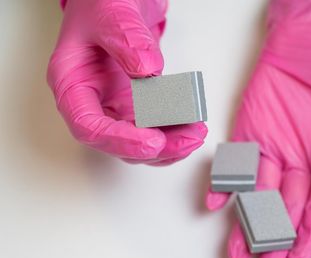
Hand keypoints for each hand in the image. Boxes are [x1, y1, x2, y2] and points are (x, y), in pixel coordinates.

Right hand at [48, 0, 206, 164]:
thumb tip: (148, 71)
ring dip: (169, 146)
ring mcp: (116, 107)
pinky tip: (192, 128)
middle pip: (118, 143)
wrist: (115, 2)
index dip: (120, 141)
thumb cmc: (101, 5)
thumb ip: (126, 39)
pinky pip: (152, 131)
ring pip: (138, 143)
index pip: (88, 126)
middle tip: (188, 139)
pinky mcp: (136, 107)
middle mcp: (92, 103)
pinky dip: (173, 135)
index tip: (153, 141)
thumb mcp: (110, 13)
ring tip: (196, 133)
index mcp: (72, 84)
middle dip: (155, 148)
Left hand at [206, 0, 310, 257]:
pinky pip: (233, 162)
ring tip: (236, 256)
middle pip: (286, 213)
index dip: (309, 241)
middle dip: (275, 246)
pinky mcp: (247, 132)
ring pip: (256, 196)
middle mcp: (300, 163)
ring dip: (246, 226)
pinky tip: (215, 202)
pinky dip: (223, 181)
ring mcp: (271, 149)